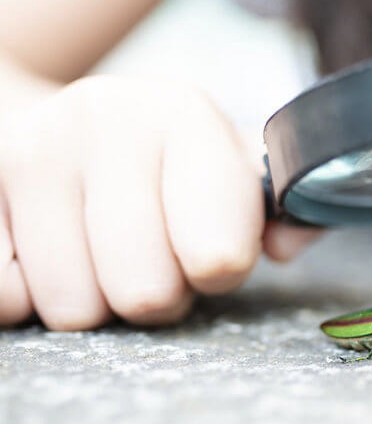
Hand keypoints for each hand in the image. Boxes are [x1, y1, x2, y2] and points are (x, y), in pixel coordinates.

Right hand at [0, 75, 284, 329]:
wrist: (75, 122)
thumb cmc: (173, 161)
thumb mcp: (236, 166)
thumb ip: (284, 207)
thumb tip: (291, 242)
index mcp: (185, 115)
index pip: (219, 254)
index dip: (221, 272)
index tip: (215, 253)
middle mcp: (106, 120)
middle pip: (144, 293)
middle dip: (159, 296)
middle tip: (156, 259)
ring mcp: (33, 150)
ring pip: (75, 308)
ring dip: (97, 300)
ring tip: (106, 252)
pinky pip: (7, 299)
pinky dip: (31, 297)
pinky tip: (53, 253)